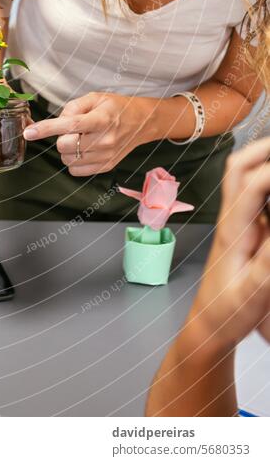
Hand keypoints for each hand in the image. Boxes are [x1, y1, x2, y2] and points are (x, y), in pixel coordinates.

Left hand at [23, 92, 153, 173]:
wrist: (142, 122)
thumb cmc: (116, 107)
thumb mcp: (95, 97)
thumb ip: (73, 106)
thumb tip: (58, 121)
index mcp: (101, 119)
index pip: (70, 125)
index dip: (46, 129)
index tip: (29, 132)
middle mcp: (105, 140)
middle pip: (64, 146)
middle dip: (61, 137)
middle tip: (73, 130)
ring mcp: (106, 156)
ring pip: (68, 160)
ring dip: (67, 150)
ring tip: (81, 139)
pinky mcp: (106, 167)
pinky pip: (76, 171)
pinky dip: (74, 161)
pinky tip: (84, 150)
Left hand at [187, 137, 269, 349]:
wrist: (208, 325)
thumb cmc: (228, 311)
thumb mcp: (256, 291)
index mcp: (233, 229)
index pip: (252, 184)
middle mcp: (231, 216)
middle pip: (239, 166)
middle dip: (265, 148)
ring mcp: (236, 220)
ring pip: (243, 175)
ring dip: (264, 158)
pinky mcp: (243, 229)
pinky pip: (254, 193)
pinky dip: (267, 180)